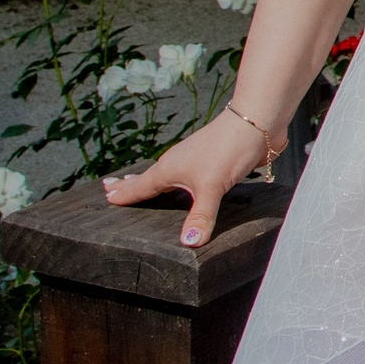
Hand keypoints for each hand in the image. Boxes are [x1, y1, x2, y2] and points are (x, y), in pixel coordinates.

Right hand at [100, 110, 268, 246]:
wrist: (257, 121)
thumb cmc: (228, 148)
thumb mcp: (212, 186)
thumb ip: (201, 215)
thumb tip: (188, 242)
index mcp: (169, 169)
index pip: (141, 185)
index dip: (125, 193)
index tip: (107, 197)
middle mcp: (179, 163)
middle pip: (150, 176)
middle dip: (131, 183)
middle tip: (110, 185)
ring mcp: (197, 160)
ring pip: (169, 173)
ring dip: (154, 180)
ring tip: (144, 184)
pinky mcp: (215, 161)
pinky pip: (190, 174)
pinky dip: (179, 180)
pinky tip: (187, 183)